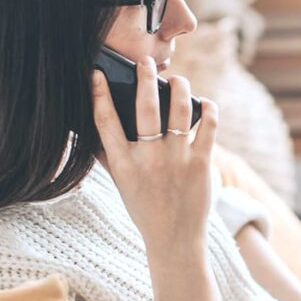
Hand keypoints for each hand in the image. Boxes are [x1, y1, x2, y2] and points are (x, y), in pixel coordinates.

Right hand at [91, 56, 217, 249]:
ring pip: (179, 109)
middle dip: (144, 78)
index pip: (104, 121)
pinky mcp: (201, 163)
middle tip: (145, 61)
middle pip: (144, 108)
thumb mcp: (120, 183)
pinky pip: (207, 126)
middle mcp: (148, 159)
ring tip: (178, 80)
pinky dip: (208, 110)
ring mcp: (176, 160)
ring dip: (180, 87)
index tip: (97, 73)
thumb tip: (92, 125)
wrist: (174, 240)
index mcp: (123, 164)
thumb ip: (107, 155)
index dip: (99, 94)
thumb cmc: (144, 208)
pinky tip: (204, 103)